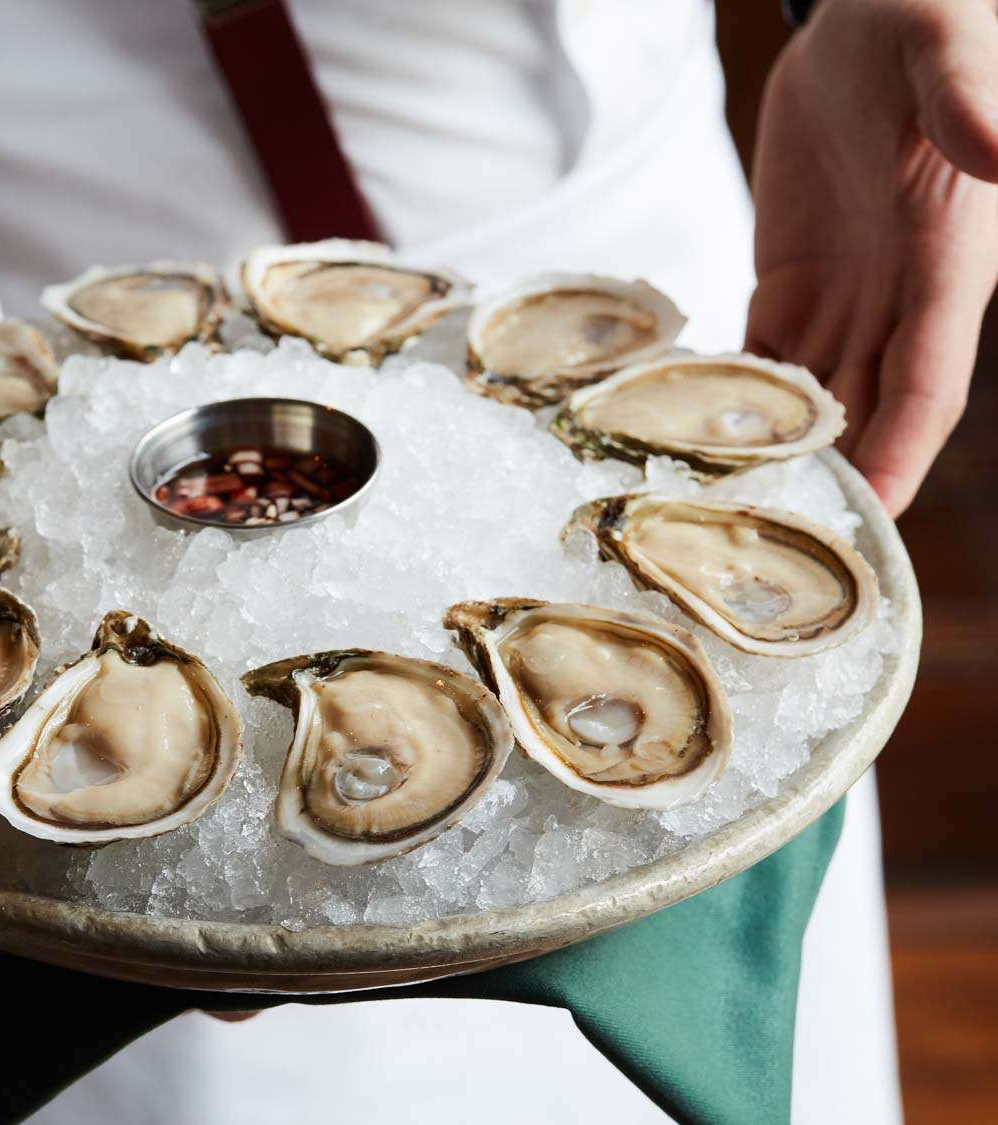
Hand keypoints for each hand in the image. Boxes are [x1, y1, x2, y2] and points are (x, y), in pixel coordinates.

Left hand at [747, 0, 997, 515]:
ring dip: (779, 456)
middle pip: (868, 411)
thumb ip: (967, 102)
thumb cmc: (926, 19)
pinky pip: (764, 358)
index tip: (876, 507)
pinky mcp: (790, 280)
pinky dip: (735, 404)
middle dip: (834, 478)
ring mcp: (843, 296)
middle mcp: (897, 298)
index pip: (930, 376)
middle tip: (782, 546)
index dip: (904, 444)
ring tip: (730, 516)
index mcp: (946, 263)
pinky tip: (695, 443)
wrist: (863, 20)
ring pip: (812, 399)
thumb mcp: (944, 49)